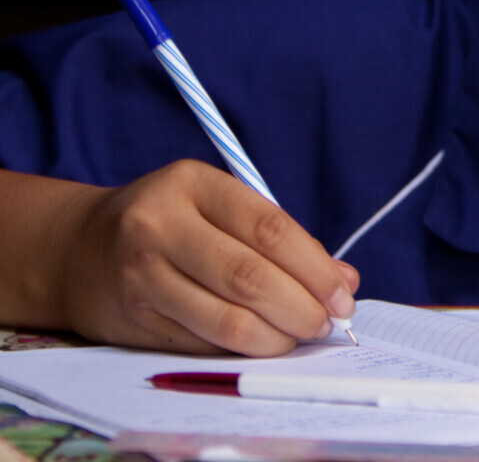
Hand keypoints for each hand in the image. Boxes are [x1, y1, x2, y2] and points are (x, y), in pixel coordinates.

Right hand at [48, 160, 357, 354]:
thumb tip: (345, 280)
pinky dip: (244, 349)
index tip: (343, 293)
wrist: (78, 250)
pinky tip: (263, 344)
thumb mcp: (220, 207)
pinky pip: (204, 343)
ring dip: (277, 337)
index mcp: (192, 184)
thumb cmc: (172, 223)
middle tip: (327, 322)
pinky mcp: (132, 320)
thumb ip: (282, 238)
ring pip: (227, 319)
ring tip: (300, 336)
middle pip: (250, 277)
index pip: (270, 228)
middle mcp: (159, 226)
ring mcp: (141, 276)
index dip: (315, 267)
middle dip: (301, 307)